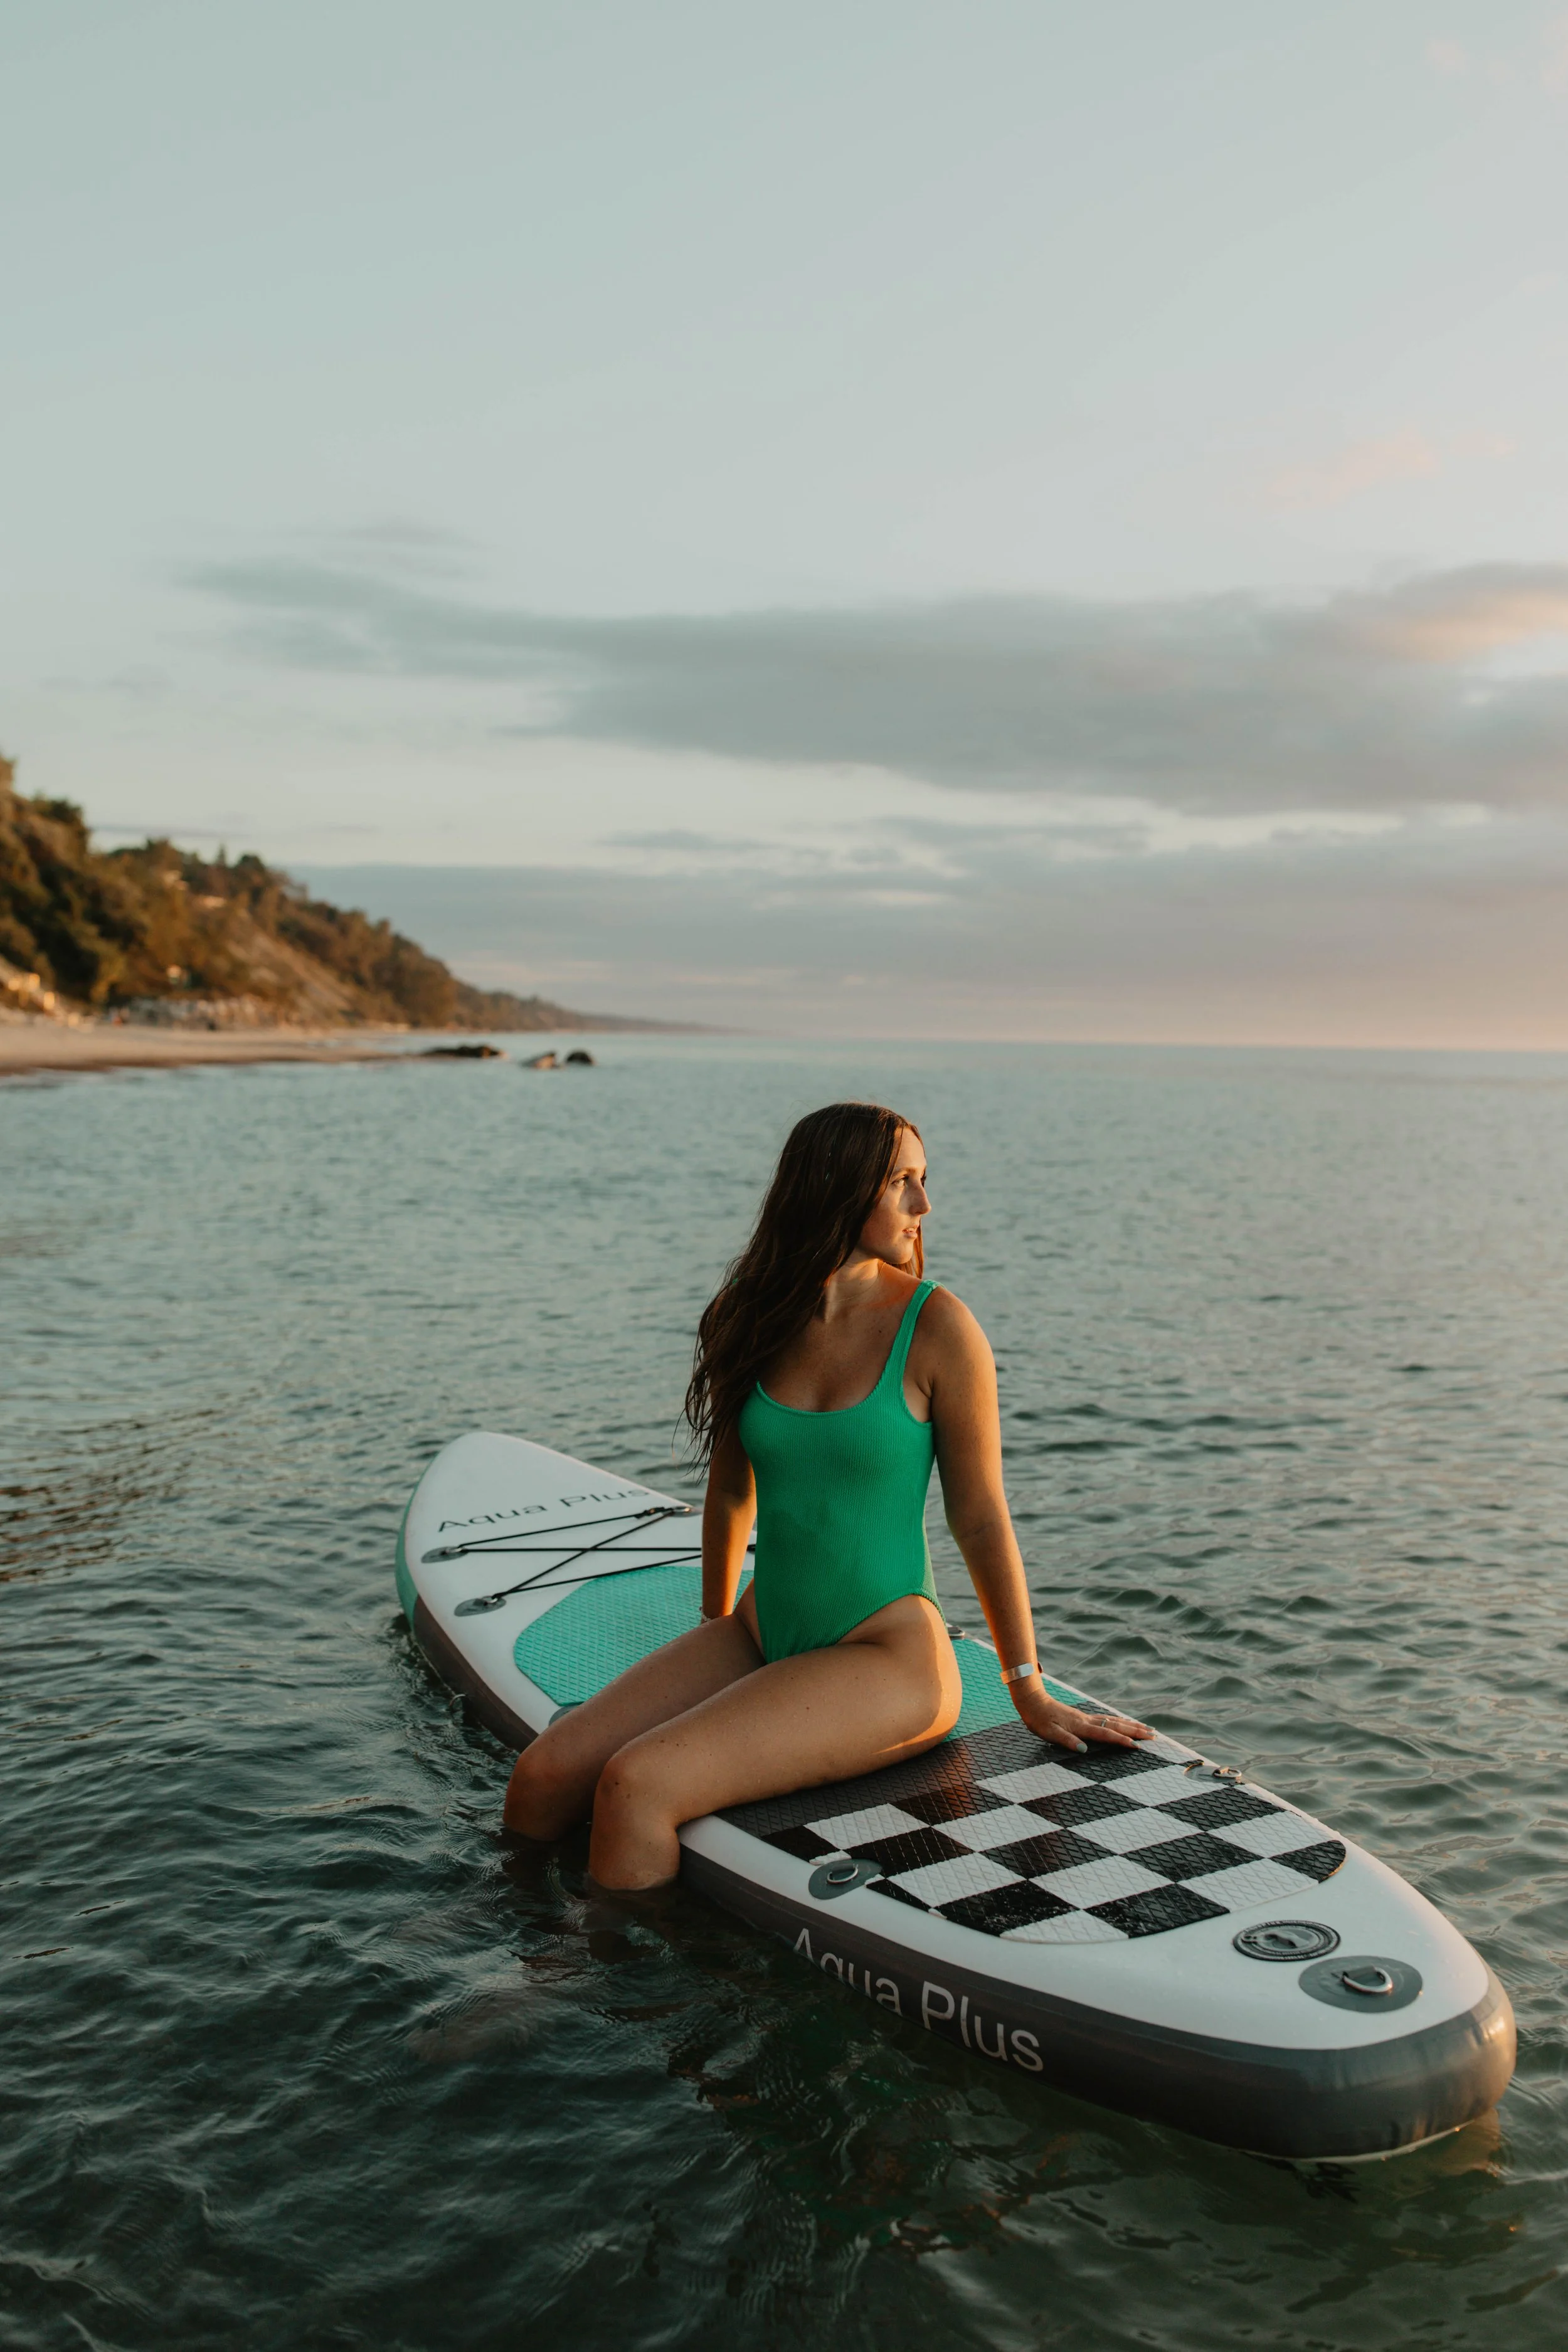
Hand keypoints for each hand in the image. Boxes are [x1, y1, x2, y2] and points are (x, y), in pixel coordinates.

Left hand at [1011, 1678, 1152, 1752]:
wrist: (1031, 1700)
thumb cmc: (1038, 1719)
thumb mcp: (1047, 1733)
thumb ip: (1066, 1741)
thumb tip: (1083, 1750)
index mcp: (1080, 1726)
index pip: (1106, 1735)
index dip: (1122, 1741)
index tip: (1138, 1747)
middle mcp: (1087, 1720)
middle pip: (1116, 1725)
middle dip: (1136, 1732)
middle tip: (1155, 1736)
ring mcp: (1086, 1717)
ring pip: (1114, 1720)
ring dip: (1131, 1725)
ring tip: (1148, 1729)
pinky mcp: (1083, 1716)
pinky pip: (1108, 1719)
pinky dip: (1120, 1721)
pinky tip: (1124, 1723)